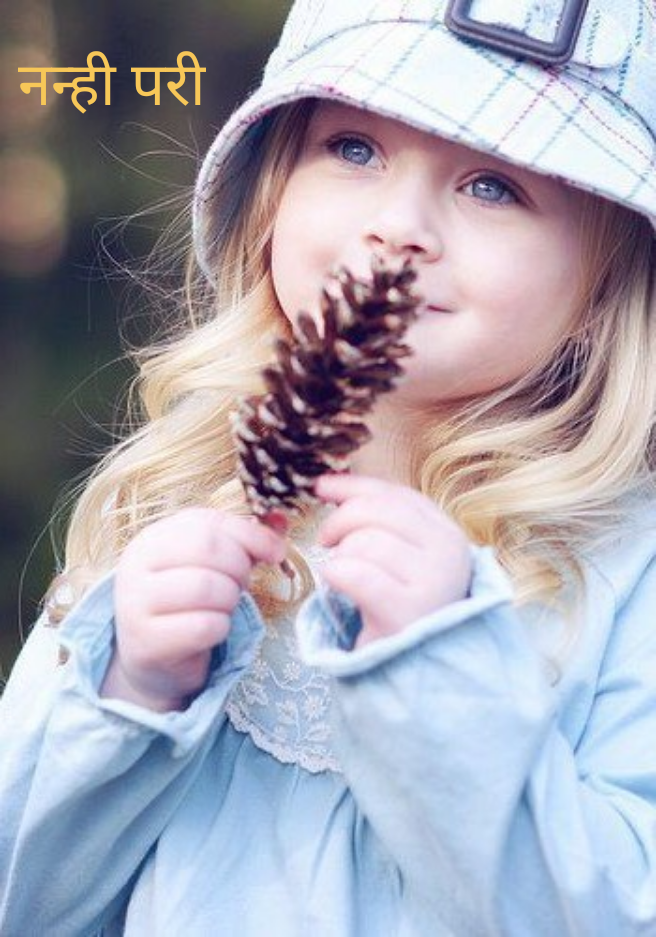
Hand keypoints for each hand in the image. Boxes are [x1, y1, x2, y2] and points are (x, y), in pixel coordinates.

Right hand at [102, 509, 285, 710]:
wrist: (156, 661)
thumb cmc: (190, 605)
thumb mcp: (213, 565)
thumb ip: (244, 541)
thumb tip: (281, 520)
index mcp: (154, 537)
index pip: (208, 521)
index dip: (251, 535)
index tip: (276, 553)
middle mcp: (136, 564)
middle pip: (206, 548)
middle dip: (239, 568)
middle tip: (241, 586)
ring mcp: (134, 603)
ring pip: (205, 586)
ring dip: (230, 599)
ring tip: (224, 607)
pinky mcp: (146, 641)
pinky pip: (203, 626)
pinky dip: (221, 628)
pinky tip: (214, 630)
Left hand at [315, 474, 470, 646]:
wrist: (416, 670)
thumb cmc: (401, 609)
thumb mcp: (400, 558)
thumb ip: (376, 520)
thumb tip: (327, 483)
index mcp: (448, 534)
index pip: (396, 494)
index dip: (354, 486)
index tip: (321, 487)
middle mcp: (449, 553)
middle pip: (378, 511)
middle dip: (340, 520)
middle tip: (325, 541)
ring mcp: (433, 582)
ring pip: (364, 542)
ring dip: (340, 557)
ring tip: (344, 576)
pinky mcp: (408, 612)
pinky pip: (355, 574)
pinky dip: (336, 576)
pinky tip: (337, 587)